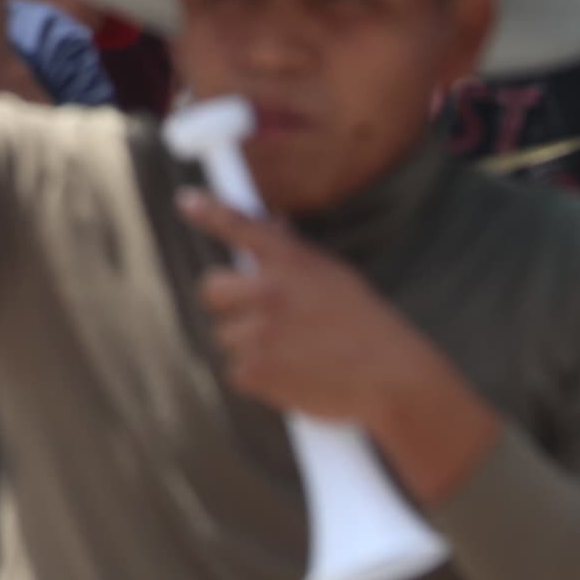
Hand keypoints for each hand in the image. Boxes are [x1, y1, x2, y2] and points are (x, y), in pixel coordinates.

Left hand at [179, 192, 452, 427]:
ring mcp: (257, 331)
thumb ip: (294, 253)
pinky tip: (290, 373)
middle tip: (259, 314)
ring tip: (292, 351)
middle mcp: (268, 290)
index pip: (240, 225)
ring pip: (225, 334)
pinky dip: (256, 375)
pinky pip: (235, 370)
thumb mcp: (333, 276)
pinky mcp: (253, 370)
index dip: (209, 211)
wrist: (392, 377)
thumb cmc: (365, 323)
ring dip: (248, 343)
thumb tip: (273, 223)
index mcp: (291, 260)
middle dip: (229, 302)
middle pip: (210, 289)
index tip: (186, 201)